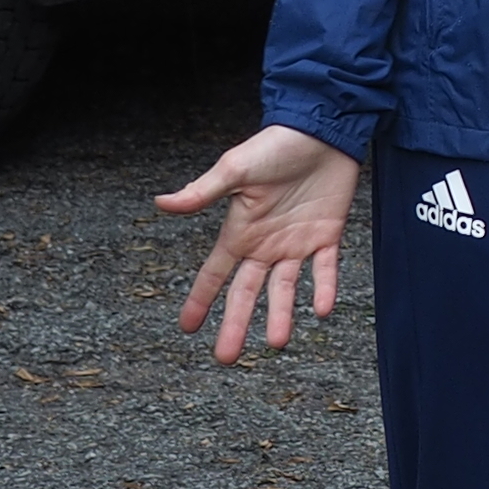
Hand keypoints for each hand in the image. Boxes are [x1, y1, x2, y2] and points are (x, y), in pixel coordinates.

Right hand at [158, 127, 357, 361]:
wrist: (322, 129)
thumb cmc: (276, 144)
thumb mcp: (236, 168)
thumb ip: (203, 191)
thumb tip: (160, 203)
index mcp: (240, 231)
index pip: (215, 274)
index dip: (200, 300)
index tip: (186, 329)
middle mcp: (266, 244)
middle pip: (247, 292)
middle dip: (236, 324)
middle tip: (226, 359)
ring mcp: (297, 242)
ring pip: (286, 289)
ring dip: (281, 315)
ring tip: (277, 343)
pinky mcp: (328, 234)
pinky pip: (326, 269)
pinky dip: (324, 288)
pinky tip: (321, 310)